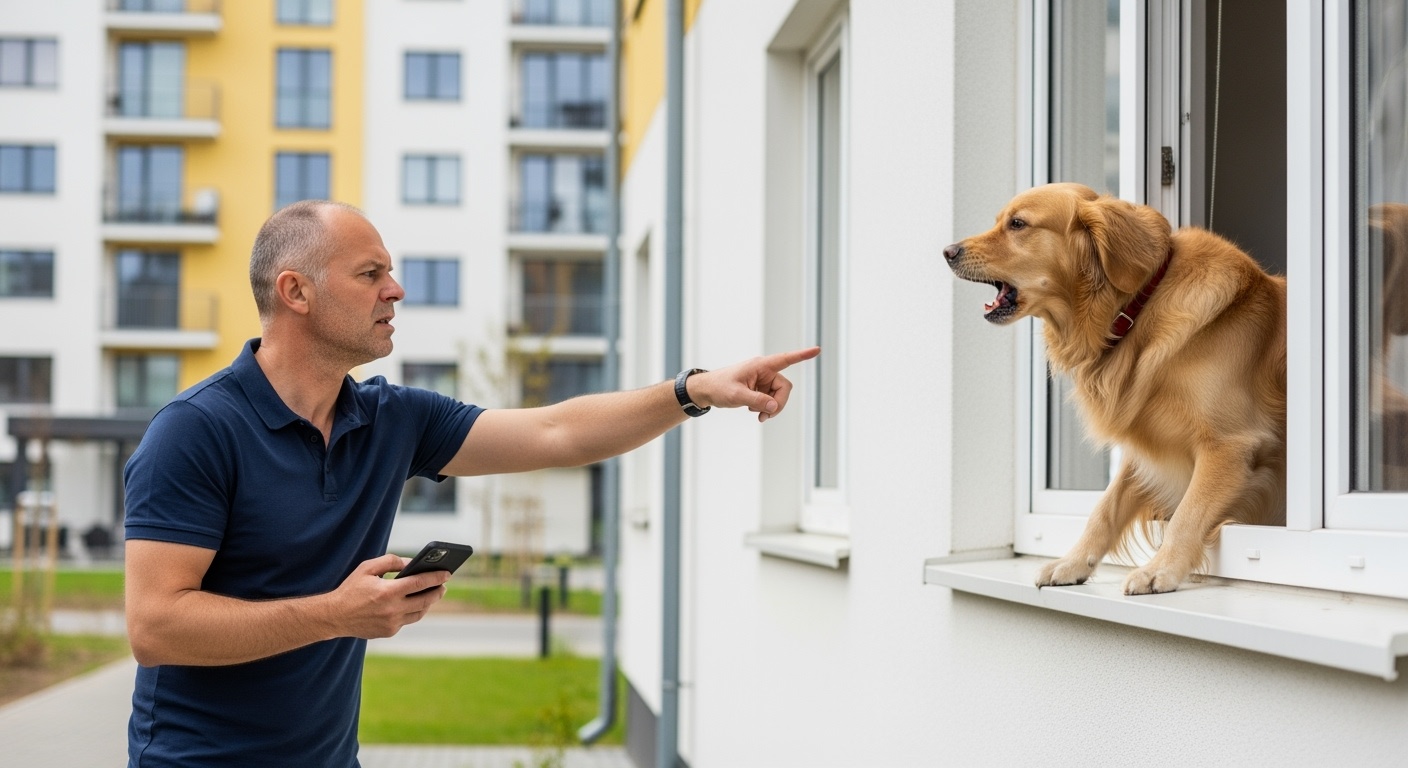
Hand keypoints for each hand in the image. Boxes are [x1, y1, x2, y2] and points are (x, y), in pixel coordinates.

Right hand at [327, 553, 448, 639]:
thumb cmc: (351, 589)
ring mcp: (392, 623)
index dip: (437, 577)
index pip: (420, 582)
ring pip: (419, 613)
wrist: (334, 616)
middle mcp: (393, 609)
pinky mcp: (389, 632)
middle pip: (425, 600)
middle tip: (444, 585)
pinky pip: (407, 620)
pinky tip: (414, 604)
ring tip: (432, 594)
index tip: (448, 573)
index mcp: (388, 592)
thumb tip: (410, 563)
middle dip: (438, 591)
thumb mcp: (367, 568)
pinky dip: (412, 611)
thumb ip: (390, 561)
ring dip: (428, 603)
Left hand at [687, 347, 819, 421]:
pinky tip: (753, 411)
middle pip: (784, 388)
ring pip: (778, 396)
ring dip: (771, 408)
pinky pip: (771, 400)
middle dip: (778, 404)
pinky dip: (765, 408)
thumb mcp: (737, 395)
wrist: (707, 391)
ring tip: (757, 416)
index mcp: (760, 365)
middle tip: (765, 416)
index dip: (802, 355)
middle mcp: (764, 371)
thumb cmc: (719, 387)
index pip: (785, 359)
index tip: (817, 350)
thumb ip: (757, 400)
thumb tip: (773, 407)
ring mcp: (763, 381)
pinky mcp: (760, 389)